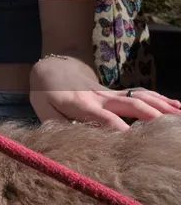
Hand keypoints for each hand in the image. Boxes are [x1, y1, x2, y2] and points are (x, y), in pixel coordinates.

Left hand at [29, 55, 180, 130]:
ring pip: (137, 96)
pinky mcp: (116, 92)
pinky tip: (176, 105)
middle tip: (166, 129)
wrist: (51, 69)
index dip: (118, 128)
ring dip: (160, 106)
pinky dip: (159, 98)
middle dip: (149, 115)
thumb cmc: (46, 95)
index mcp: (79, 103)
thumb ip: (57, 126)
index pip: (102, 117)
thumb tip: (71, 142)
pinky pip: (139, 93)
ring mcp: (109, 93)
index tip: (132, 140)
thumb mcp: (43, 110)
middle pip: (128, 104)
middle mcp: (98, 97)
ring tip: (179, 116)